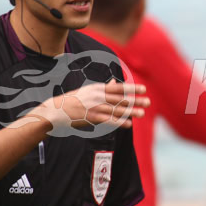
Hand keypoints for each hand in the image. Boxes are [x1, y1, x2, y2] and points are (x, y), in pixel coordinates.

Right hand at [28, 79, 149, 129]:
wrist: (56, 110)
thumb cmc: (73, 100)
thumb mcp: (89, 90)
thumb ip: (104, 87)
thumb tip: (116, 81)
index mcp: (98, 88)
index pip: (119, 88)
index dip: (132, 89)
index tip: (144, 89)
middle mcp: (98, 96)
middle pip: (121, 98)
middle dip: (136, 100)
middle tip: (148, 102)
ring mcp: (95, 107)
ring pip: (117, 109)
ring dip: (130, 112)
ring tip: (142, 113)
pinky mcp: (92, 118)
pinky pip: (109, 120)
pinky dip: (119, 122)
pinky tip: (129, 124)